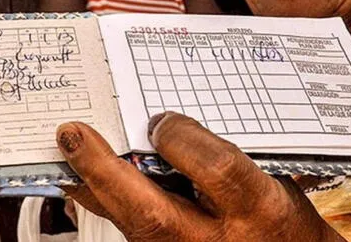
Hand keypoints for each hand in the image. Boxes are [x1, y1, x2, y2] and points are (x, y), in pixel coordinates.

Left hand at [56, 112, 344, 241]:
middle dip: (105, 172)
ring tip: (68, 151)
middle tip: (72, 136)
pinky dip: (104, 202)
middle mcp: (217, 240)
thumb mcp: (273, 181)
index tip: (160, 121)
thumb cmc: (282, 224)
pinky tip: (85, 180)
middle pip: (151, 214)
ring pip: (129, 228)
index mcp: (258, 208)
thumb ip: (224, 155)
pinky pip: (128, 232)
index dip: (182, 139)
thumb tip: (166, 127)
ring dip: (93, 187)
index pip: (216, 170)